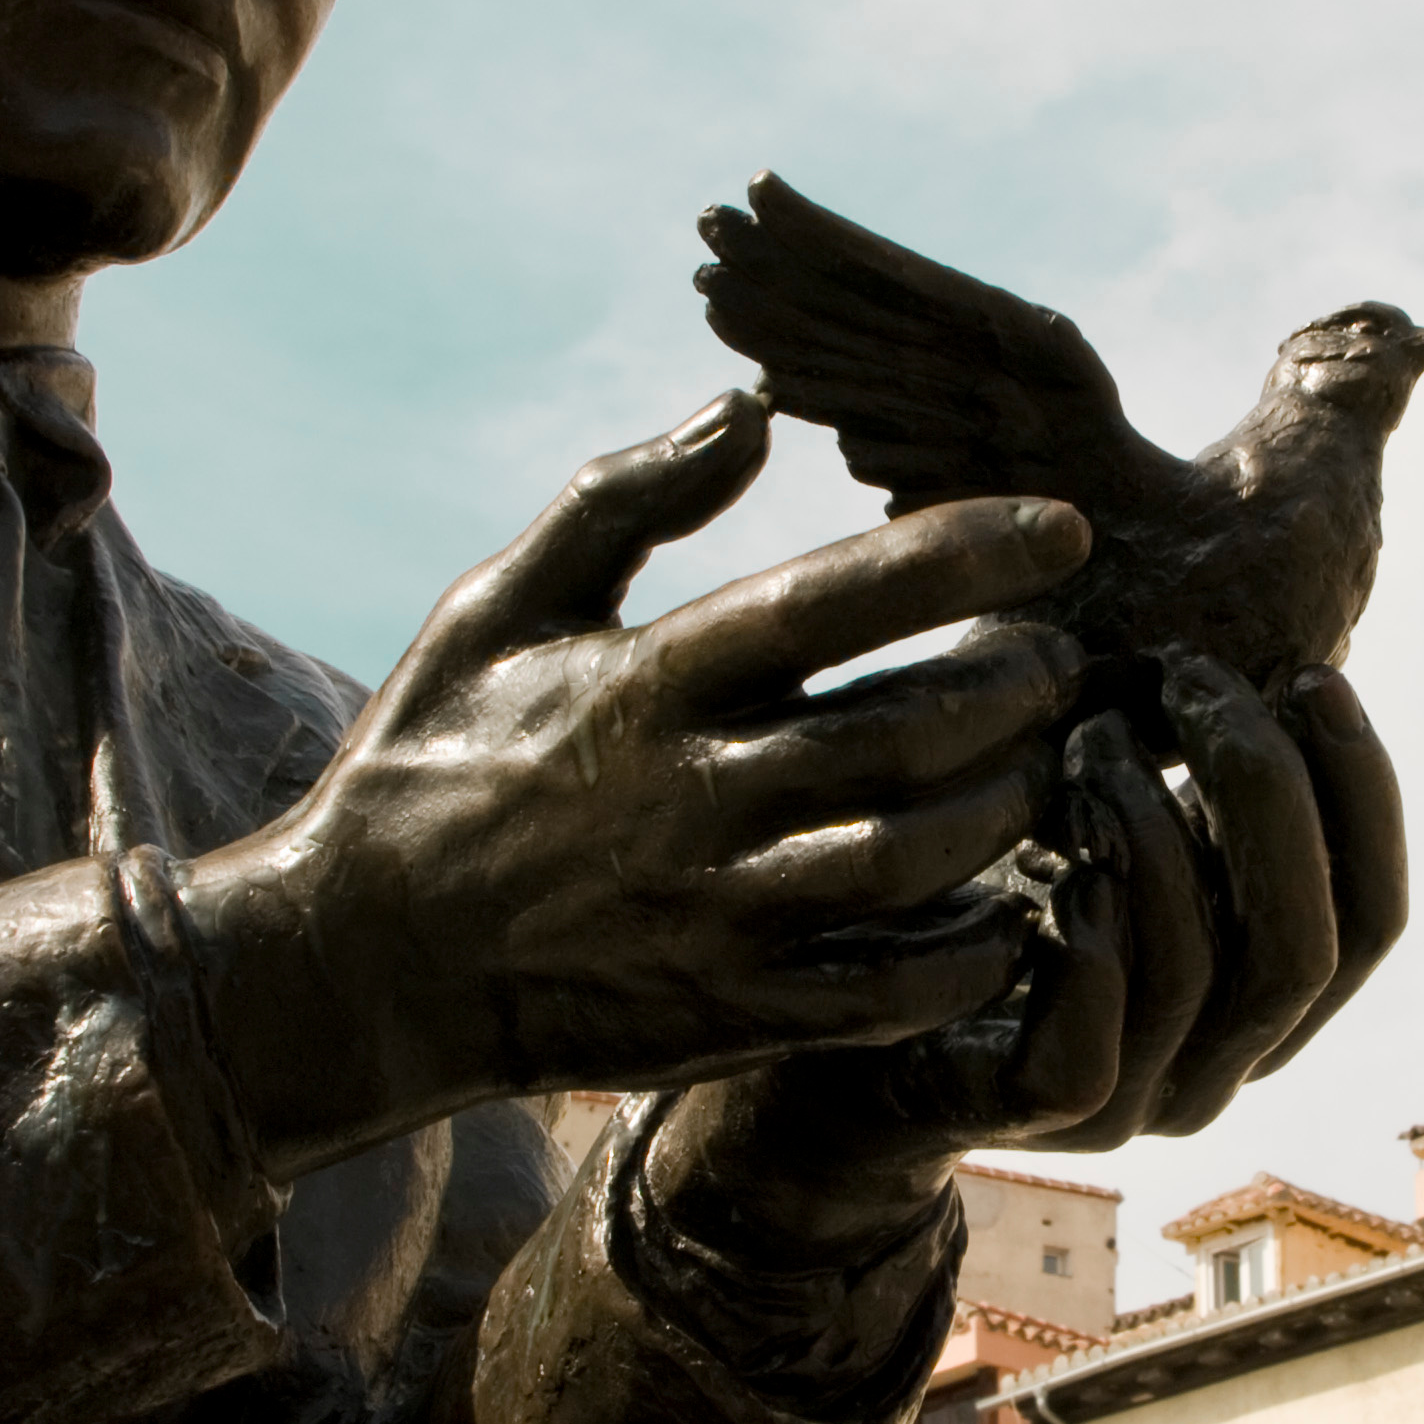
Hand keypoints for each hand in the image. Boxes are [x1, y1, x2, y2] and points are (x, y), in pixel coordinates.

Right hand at [186, 391, 1090, 1174]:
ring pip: (914, 855)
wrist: (358, 966)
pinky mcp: (729, 1014)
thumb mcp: (498, 606)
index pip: (835, 596)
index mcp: (646, 681)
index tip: (1065, 528)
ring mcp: (715, 913)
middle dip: (1016, 685)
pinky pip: (888, 992)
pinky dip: (972, 954)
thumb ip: (623, 500)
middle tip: (1061, 660)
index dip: (965, 553)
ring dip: (1008, 804)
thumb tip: (748, 409)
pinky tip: (1012, 912)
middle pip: (906, 729)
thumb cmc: (431, 763)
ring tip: (1039, 765)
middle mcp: (692, 795)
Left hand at [641, 649, 1411, 1270]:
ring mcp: (1137, 1101)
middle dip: (1266, 792)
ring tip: (1094, 729)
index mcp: (1261, 996)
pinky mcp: (1042, 1116)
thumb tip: (1250, 646)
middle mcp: (1222, 1063)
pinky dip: (1085, 922)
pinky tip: (1043, 839)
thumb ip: (1187, 770)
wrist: (833, 1033)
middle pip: (1309, 946)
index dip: (1362, 791)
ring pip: (1203, 975)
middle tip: (1192, 679)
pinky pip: (1098, 1034)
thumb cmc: (974, 891)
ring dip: (1155, 826)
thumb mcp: (1102, 815)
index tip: (1311, 670)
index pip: (1373, 914)